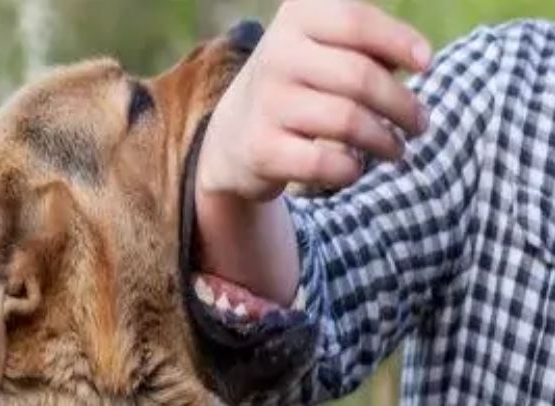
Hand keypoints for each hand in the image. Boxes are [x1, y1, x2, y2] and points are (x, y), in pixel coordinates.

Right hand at [195, 0, 431, 305]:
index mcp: (296, 18)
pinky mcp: (262, 148)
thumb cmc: (302, 86)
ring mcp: (266, 102)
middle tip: (420, 124)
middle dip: (402, 106)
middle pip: (359, 77)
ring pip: (348, 121)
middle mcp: (275, 55)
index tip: (426, 65)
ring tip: (396, 149)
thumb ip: (369, 47)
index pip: (356, 22)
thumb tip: (419, 60)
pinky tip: (354, 167)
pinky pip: (326, 162)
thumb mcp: (325, 49)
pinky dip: (351, 169)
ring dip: (386, 141)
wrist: (235, 135)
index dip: (399, 42)